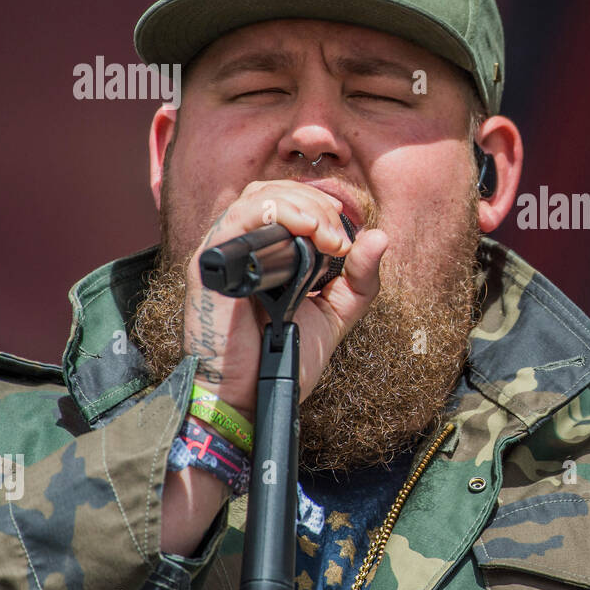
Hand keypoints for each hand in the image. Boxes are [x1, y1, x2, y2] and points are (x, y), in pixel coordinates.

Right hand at [182, 180, 388, 416]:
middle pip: (275, 192)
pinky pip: (237, 218)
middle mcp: (242, 248)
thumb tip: (380, 237)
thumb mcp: (336, 314)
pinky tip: (304, 230)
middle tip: (337, 239)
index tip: (344, 239)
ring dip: (301, 206)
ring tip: (325, 235)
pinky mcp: (208, 265)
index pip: (288, 201)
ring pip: (258, 197)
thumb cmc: (285, 358)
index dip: (320, 207)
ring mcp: (223, 254)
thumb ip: (360, 278)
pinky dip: (275, 212)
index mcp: (266, 254)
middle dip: (316, 206)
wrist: (252, 398)